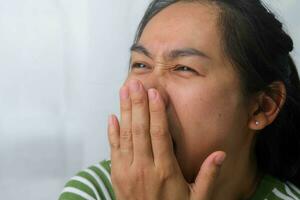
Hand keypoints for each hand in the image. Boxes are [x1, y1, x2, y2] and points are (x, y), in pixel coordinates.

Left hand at [108, 79, 225, 199]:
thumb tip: (221, 154)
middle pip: (140, 130)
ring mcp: (128, 171)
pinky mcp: (117, 174)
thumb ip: (208, 176)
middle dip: (138, 104)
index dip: (157, 112)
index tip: (156, 93)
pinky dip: (112, 132)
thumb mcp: (197, 198)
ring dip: (125, 111)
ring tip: (124, 91)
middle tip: (136, 83)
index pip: (160, 135)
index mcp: (165, 171)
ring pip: (126, 135)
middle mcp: (144, 168)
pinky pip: (113, 149)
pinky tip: (112, 116)